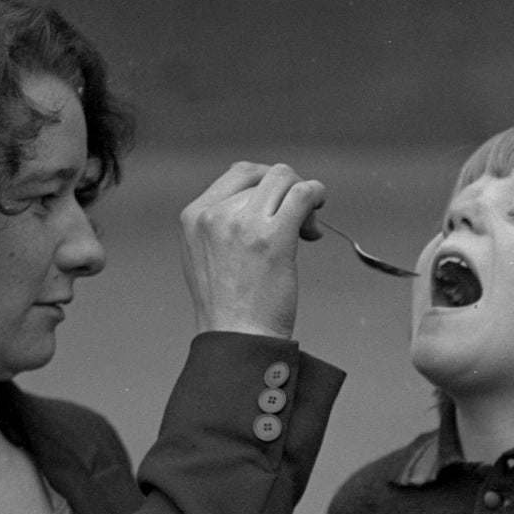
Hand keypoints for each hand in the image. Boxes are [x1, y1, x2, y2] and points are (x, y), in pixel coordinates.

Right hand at [180, 160, 328, 340]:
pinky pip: (302, 194)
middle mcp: (215, 214)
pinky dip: (316, 193)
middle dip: (286, 193)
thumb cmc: (230, 309)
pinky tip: (319, 205)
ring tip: (308, 229)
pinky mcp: (273, 237)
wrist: (238, 339)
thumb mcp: (205, 256)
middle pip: (263, 176)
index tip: (278, 205)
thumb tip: (258, 205)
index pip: (238, 174)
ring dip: (303, 197)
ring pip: (284, 180)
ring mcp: (243, 223)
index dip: (266, 183)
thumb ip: (222, 226)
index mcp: (194, 216)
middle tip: (299, 223)